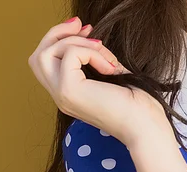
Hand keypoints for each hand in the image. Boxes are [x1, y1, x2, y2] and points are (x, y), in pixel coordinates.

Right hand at [27, 15, 171, 146]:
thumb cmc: (139, 108)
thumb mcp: (113, 78)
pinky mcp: (69, 90)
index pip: (47, 63)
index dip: (61, 42)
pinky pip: (70, 54)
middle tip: (85, 27)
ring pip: (47, 52)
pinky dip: (92, 52)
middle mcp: (61, 97)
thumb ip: (97, 61)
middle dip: (58, 34)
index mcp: (70, 97)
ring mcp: (62, 95)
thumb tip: (92, 39)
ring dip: (77, 42)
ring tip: (104, 52)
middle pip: (38, 56)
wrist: (147, 129)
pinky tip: (111, 69)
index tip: (88, 32)